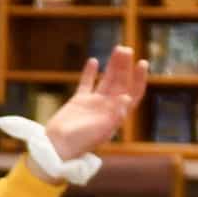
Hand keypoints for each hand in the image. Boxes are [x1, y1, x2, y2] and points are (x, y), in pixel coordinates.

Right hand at [38, 48, 147, 163]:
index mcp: (116, 114)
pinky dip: (90, 73)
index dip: (139, 78)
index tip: (141, 63)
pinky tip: (94, 61)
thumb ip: (115, 114)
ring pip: (106, 80)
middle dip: (125, 66)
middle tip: (126, 49)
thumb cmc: (79, 143)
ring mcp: (93, 103)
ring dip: (113, 65)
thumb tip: (127, 97)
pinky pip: (86, 84)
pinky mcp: (78, 101)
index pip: (133, 93)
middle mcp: (107, 107)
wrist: (56, 148)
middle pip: (120, 82)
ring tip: (117, 49)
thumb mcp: (101, 130)